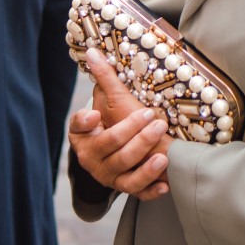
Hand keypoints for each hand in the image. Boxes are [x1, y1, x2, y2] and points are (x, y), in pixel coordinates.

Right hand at [68, 51, 169, 200]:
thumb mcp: (105, 100)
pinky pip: (138, 193)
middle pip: (111, 149)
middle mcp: (94, 159)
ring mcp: (110, 177)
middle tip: (153, 119)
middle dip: (133, 135)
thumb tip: (94, 51)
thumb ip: (103, 78)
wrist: (115, 151)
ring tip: (162, 156)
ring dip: (144, 167)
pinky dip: (151, 191)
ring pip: (126, 176)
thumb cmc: (110, 121)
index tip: (96, 113)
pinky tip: (165, 184)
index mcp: (83, 136)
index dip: (86, 122)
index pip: (80, 129)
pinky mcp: (127, 188)